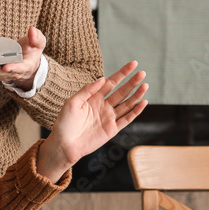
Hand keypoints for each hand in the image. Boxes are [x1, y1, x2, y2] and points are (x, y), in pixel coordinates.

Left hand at [0, 27, 45, 90]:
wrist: (28, 60)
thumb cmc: (32, 50)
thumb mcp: (38, 44)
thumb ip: (36, 38)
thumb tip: (32, 29)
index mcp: (27, 65)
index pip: (20, 68)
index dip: (13, 68)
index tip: (6, 67)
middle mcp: (16, 72)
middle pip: (6, 73)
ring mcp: (7, 73)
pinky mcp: (0, 72)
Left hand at [36, 61, 148, 182]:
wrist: (63, 145)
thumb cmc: (64, 124)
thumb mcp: (72, 102)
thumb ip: (87, 90)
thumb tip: (102, 79)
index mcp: (94, 98)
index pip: (111, 82)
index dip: (122, 73)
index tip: (133, 64)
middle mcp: (103, 106)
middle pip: (122, 92)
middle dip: (132, 82)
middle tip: (142, 73)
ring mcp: (109, 118)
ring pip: (127, 104)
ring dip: (136, 95)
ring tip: (145, 85)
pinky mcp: (112, 130)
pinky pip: (127, 119)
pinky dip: (135, 111)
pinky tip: (143, 102)